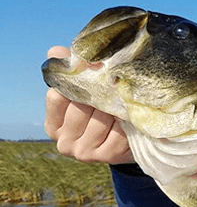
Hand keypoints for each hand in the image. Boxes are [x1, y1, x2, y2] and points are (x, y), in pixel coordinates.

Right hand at [44, 46, 133, 163]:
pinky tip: (132, 113)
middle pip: (81, 107)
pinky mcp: (108, 156)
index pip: (57, 97)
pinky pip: (119, 129)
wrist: (128, 139)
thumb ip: (71, 71)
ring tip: (124, 94)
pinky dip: (127, 119)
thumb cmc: (102, 110)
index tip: (92, 68)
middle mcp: (65, 142)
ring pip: (101, 117)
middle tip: (115, 77)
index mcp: (54, 125)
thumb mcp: (85, 91)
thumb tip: (55, 51)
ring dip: (116, 104)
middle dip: (100, 91)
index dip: (76, 81)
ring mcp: (85, 152)